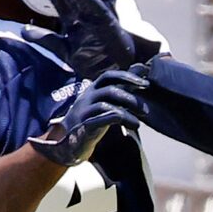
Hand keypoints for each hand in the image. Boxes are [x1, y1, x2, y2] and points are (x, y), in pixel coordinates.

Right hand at [28, 64, 147, 166]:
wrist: (66, 143)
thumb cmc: (91, 120)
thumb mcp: (106, 101)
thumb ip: (122, 87)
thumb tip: (142, 68)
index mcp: (92, 90)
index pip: (109, 76)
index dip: (127, 76)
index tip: (145, 84)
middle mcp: (86, 98)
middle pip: (109, 90)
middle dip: (130, 98)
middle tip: (146, 109)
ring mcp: (83, 112)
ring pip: (105, 106)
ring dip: (126, 114)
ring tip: (138, 123)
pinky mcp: (83, 128)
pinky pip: (99, 120)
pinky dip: (116, 121)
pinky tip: (129, 126)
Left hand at [39, 0, 160, 78]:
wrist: (114, 69)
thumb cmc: (92, 60)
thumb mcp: (63, 50)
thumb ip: (45, 39)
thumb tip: (23, 31)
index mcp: (72, 22)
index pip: (59, 2)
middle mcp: (83, 16)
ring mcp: (94, 17)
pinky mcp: (106, 21)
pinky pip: (95, 8)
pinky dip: (86, 0)